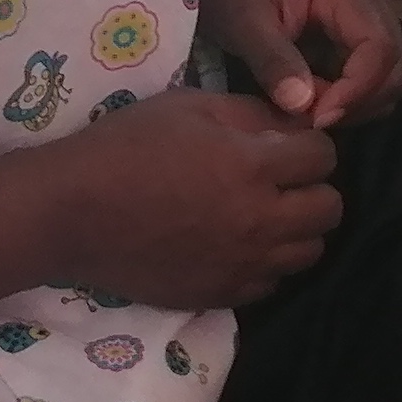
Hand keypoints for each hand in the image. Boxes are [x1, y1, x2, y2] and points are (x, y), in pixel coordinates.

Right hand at [49, 90, 343, 306]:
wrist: (72, 214)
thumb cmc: (125, 147)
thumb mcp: (189, 107)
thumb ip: (250, 114)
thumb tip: (292, 124)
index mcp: (253, 167)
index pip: (324, 156)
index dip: (309, 145)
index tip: (287, 145)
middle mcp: (259, 220)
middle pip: (330, 209)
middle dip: (312, 187)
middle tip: (281, 180)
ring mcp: (243, 264)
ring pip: (309, 252)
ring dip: (295, 229)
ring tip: (263, 214)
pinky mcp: (221, 294)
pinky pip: (272, 283)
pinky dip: (266, 262)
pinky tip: (238, 244)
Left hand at [203, 0, 401, 128]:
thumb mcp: (241, 17)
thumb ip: (271, 59)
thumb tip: (302, 106)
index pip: (380, 48)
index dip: (356, 91)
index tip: (315, 116)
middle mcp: (374, 2)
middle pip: (394, 69)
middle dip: (357, 103)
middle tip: (307, 115)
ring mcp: (373, 18)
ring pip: (390, 79)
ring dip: (354, 105)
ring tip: (306, 106)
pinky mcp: (363, 35)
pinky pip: (374, 77)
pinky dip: (349, 98)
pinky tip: (312, 97)